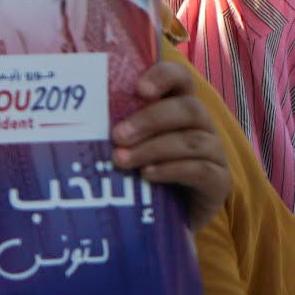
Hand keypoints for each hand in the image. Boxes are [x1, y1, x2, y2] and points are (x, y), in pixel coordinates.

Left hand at [113, 60, 232, 234]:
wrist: (162, 218)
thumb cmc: (139, 171)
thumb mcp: (125, 144)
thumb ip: (112, 123)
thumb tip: (74, 109)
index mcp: (178, 107)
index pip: (181, 78)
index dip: (164, 76)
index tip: (139, 89)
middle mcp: (202, 126)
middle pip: (189, 108)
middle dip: (151, 119)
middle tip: (117, 135)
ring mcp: (215, 153)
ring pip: (193, 140)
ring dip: (153, 148)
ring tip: (121, 159)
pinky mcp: (220, 182)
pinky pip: (202, 170)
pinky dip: (171, 170)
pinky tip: (147, 175)